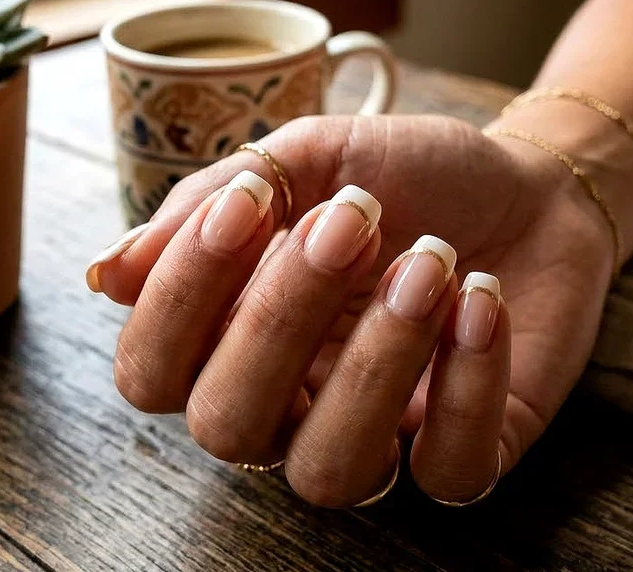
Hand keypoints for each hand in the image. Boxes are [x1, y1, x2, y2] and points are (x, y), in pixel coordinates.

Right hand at [87, 114, 612, 505]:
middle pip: (226, 427)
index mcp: (235, 333)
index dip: (180, 298)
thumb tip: (108, 271)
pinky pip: (447, 474)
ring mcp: (373, 434)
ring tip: (430, 262)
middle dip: (279, 317)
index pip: (151, 371)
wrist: (524, 187)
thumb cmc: (405, 172)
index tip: (250, 203)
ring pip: (329, 470)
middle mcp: (288, 401)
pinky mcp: (462, 451)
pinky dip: (468, 383)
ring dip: (376, 360)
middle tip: (351, 219)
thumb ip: (212, 203)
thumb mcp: (310, 158)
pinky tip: (483, 300)